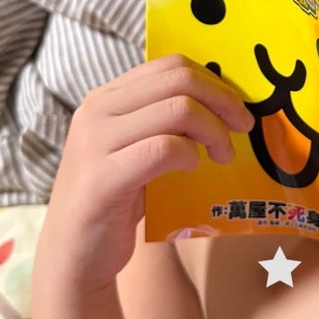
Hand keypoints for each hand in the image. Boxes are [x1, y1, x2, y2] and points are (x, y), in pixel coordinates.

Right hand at [35, 54, 253, 291]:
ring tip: (223, 155)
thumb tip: (226, 103)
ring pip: (178, 110)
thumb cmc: (119, 198)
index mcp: (107, 97)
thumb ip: (166, 121)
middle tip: (243, 127)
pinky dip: (190, 155)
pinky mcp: (102, 179)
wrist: (75, 254)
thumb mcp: (138, 147)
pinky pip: (163, 149)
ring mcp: (95, 142)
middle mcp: (96, 110)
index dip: (214, 81)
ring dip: (214, 131)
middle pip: (179, 80)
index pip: (171, 65)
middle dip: (223, 101)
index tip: (236, 107)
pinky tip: (194, 168)